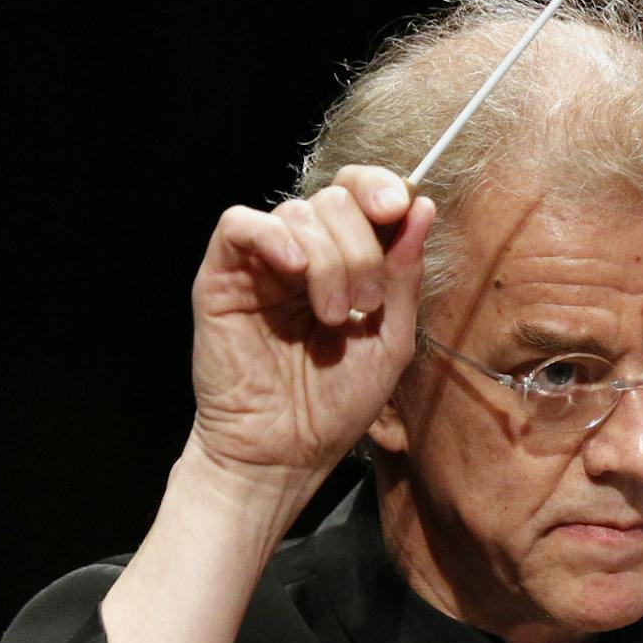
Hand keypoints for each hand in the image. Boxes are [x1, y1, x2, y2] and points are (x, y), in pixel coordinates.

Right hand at [190, 166, 434, 490]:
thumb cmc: (334, 407)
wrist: (283, 454)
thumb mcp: (389, 339)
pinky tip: (294, 269)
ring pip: (297, 213)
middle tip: (365, 303)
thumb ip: (404, 274)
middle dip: (362, 248)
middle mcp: (301, 255)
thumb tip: (421, 207)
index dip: (381, 189)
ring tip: (333, 317)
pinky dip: (273, 236)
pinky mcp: (221, 277)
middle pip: (334, 201)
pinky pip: (239, 224)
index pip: (359, 195)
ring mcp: (260, 265)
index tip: (399, 209)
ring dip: (330, 260)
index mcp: (342, 262)